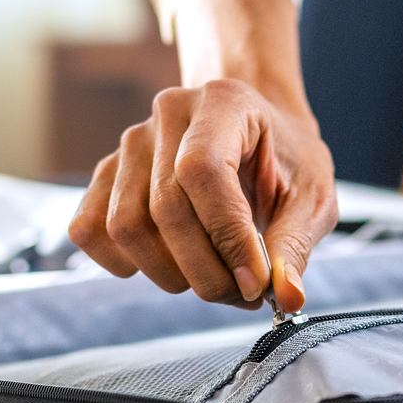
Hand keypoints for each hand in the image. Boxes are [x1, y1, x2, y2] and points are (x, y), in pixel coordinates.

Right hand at [69, 0, 337, 312]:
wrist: (259, 128)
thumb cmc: (287, 159)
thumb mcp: (314, 195)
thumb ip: (296, 244)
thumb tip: (286, 298)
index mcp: (224, 104)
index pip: (204, 173)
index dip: (227, 237)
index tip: (257, 284)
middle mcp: (169, 114)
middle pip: (164, 209)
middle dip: (206, 269)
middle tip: (242, 293)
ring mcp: (132, 142)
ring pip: (125, 226)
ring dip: (169, 273)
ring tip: (214, 278)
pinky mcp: (108, 172)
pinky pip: (89, 228)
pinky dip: (122, 263)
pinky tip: (167, 265)